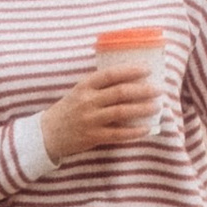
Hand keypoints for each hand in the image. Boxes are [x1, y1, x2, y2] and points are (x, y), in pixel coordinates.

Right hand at [38, 52, 164, 164]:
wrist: (47, 134)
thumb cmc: (68, 109)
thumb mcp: (79, 92)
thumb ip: (99, 86)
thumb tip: (129, 81)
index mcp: (84, 86)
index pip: (110, 74)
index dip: (130, 71)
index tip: (147, 70)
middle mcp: (88, 101)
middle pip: (120, 93)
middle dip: (143, 90)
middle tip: (158, 89)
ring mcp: (91, 119)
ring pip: (122, 112)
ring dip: (142, 109)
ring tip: (156, 106)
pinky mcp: (93, 136)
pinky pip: (118, 134)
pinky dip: (133, 131)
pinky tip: (146, 129)